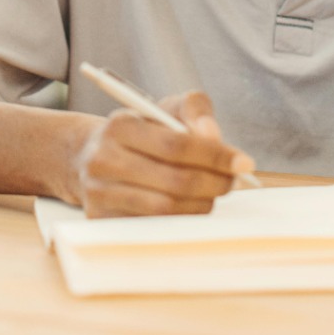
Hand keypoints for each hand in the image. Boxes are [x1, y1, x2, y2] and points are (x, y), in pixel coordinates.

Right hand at [71, 91, 255, 217]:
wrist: (88, 157)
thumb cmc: (139, 131)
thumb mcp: (163, 108)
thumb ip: (194, 110)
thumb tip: (214, 136)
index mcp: (120, 125)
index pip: (176, 144)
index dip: (215, 155)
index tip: (244, 162)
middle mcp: (103, 159)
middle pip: (175, 181)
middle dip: (215, 183)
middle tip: (233, 181)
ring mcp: (99, 193)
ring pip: (166, 208)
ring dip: (202, 203)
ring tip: (213, 192)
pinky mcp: (102, 219)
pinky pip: (154, 226)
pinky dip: (182, 217)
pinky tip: (191, 205)